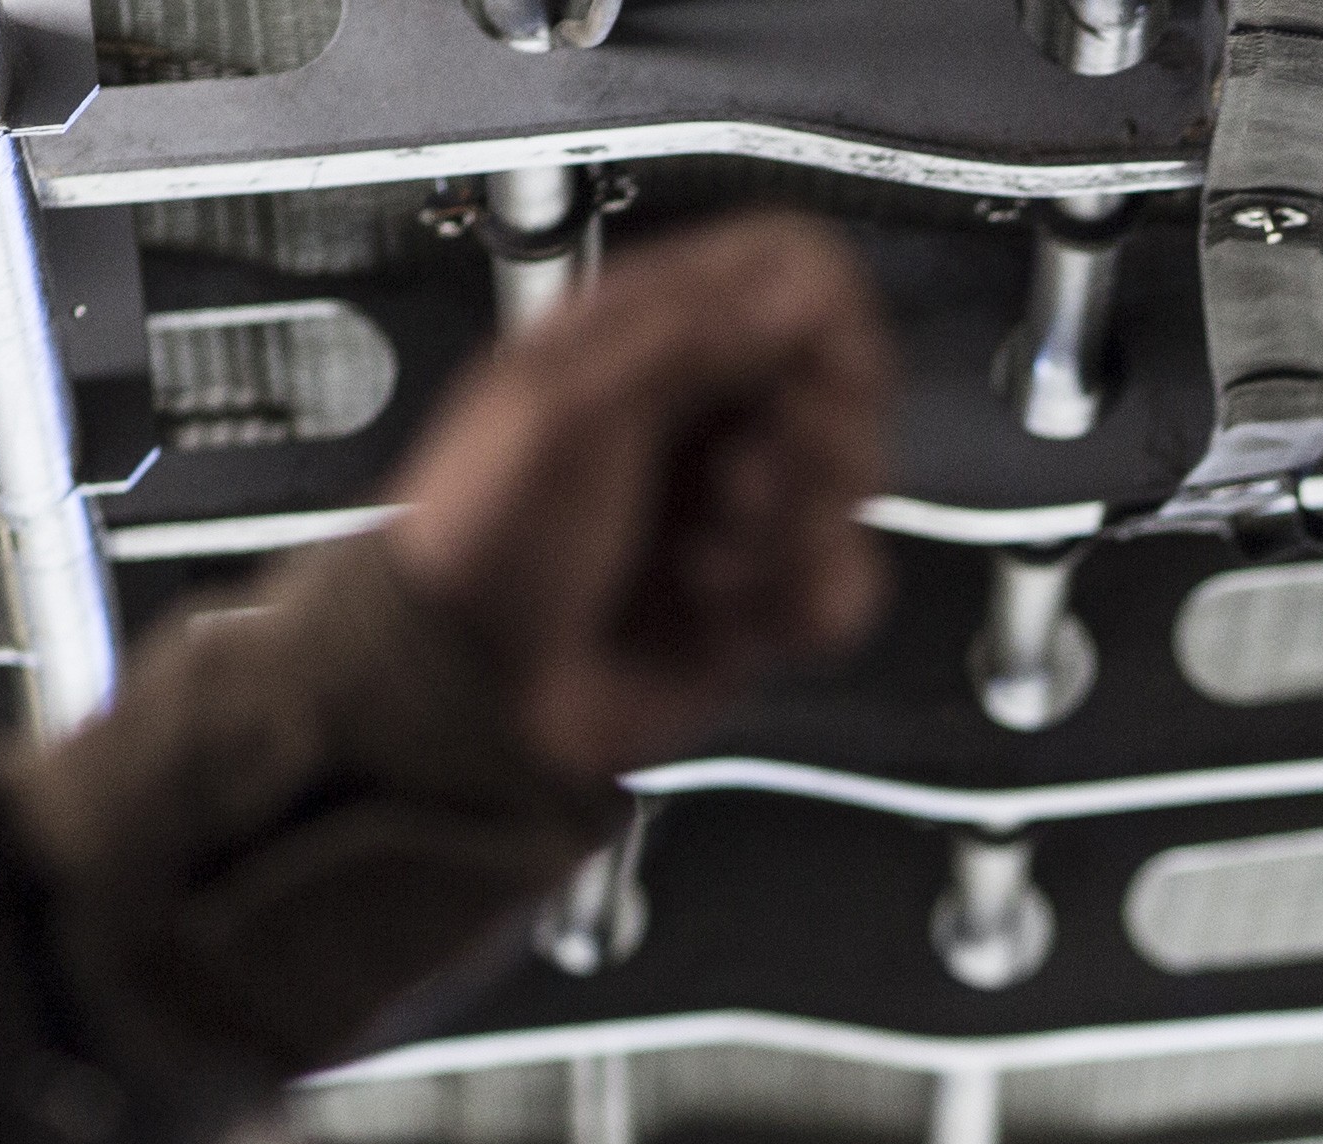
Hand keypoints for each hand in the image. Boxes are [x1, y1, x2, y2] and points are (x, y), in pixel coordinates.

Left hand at [383, 214, 894, 782]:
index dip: (817, 317)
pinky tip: (728, 610)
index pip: (787, 272)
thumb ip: (689, 334)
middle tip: (745, 479)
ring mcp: (735, 505)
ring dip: (795, 531)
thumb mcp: (566, 408)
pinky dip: (801, 605)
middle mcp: (702, 412)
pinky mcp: (758, 593)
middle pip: (844, 382)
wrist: (471, 692)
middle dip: (817, 442)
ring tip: (712, 558)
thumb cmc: (479, 544)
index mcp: (646, 335)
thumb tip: (799, 289)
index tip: (801, 375)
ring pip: (851, 490)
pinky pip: (843, 587)